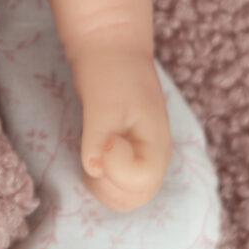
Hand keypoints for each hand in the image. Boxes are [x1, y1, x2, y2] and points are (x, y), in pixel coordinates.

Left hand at [73, 47, 172, 213]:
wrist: (108, 48)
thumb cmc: (110, 71)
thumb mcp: (103, 102)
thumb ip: (99, 136)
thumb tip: (94, 168)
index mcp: (157, 146)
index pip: (140, 185)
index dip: (116, 169)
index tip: (105, 140)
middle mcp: (153, 158)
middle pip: (134, 200)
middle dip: (107, 184)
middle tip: (94, 152)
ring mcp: (140, 158)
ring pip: (122, 196)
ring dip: (101, 183)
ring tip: (93, 150)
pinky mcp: (125, 155)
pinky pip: (113, 183)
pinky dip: (98, 177)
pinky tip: (92, 152)